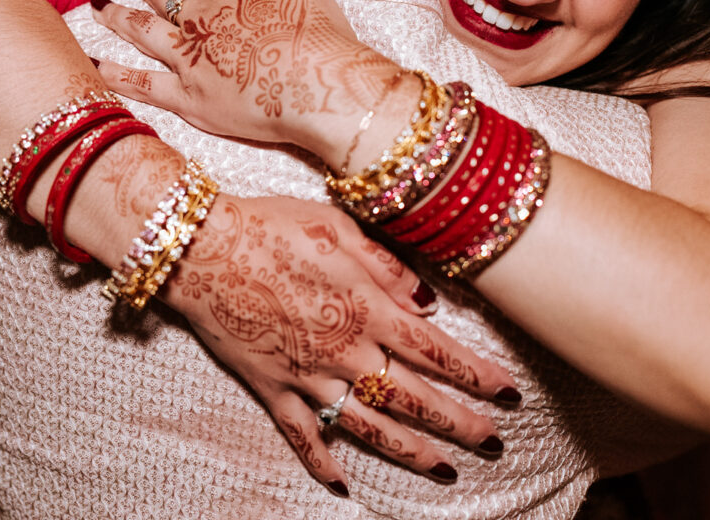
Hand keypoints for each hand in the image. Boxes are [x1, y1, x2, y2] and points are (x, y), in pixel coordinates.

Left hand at [92, 0, 402, 163]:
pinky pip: (142, 84)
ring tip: (96, 5)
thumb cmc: (323, 36)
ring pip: (142, 31)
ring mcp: (189, 59)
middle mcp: (200, 20)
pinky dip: (113, 72)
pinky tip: (90, 62)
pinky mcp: (187, 97)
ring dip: (116, 15)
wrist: (323, 86)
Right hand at [161, 193, 518, 492]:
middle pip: (413, 397)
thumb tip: (428, 301)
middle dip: (458, 422)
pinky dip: (322, 462)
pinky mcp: (270, 387)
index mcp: (367, 309)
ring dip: (411, 450)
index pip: (436, 352)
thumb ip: (388, 266)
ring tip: (445, 470)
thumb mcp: (339, 225)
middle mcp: (344, 351)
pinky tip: (342, 484)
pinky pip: (302, 435)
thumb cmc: (271, 225)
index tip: (508, 394)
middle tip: (493, 442)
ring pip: (369, 426)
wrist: (200, 248)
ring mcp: (307, 376)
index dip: (476, 376)